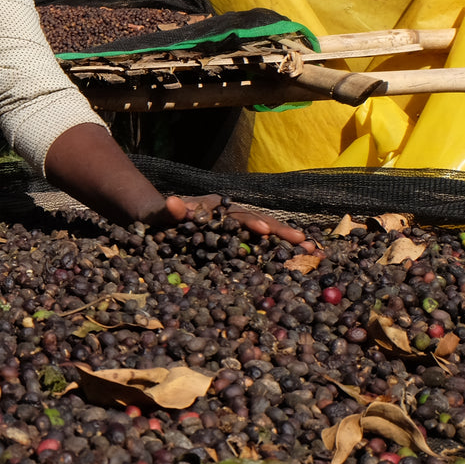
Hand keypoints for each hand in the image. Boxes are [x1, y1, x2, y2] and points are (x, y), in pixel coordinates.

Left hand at [158, 194, 317, 254]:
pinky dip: (277, 250)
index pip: (235, 214)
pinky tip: (297, 260)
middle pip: (258, 220)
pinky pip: (258, 244)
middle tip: (305, 244)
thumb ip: (166, 210)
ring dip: (286, 241)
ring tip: (311, 252)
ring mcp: (233, 226)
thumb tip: (173, 203)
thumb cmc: (154, 215)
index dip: (249, 223)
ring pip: (264, 231)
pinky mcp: (234, 240)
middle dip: (281, 232)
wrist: (153, 216)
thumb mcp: (157, 213)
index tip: (264, 232)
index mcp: (214, 206)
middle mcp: (229, 213)